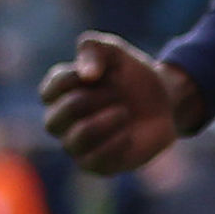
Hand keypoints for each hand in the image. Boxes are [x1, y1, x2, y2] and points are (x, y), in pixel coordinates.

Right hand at [41, 32, 187, 176]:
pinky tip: (129, 133)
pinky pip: (94, 162)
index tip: (101, 73)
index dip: (74, 80)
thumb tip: (86, 75)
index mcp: (58, 94)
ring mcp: (78, 145)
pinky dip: (115, 144)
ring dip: (102, 124)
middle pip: (55, 121)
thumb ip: (93, 48)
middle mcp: (61, 122)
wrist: (164, 100)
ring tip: (124, 112)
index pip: (49, 91)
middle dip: (88, 103)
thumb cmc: (130, 75)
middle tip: (115, 93)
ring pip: (74, 142)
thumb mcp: (113, 51)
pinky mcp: (98, 164)